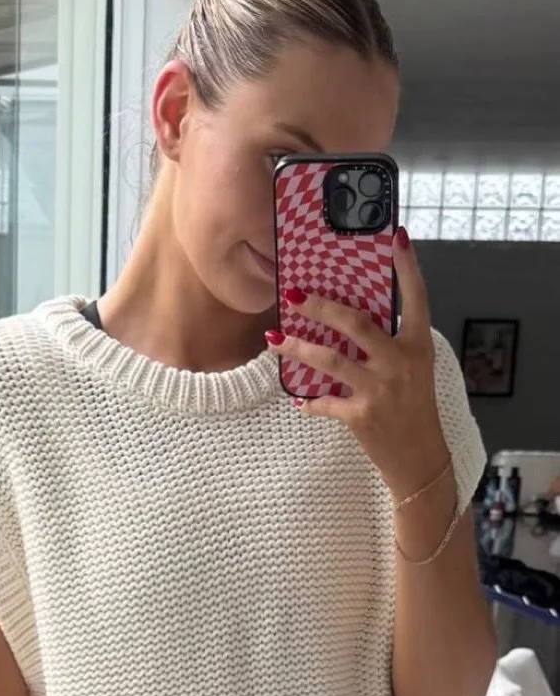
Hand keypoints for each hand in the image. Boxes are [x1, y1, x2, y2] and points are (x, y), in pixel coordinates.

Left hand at [272, 227, 450, 500]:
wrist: (420, 457)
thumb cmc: (414, 407)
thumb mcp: (413, 369)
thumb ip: (389, 343)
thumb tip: (349, 317)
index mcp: (418, 345)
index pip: (417, 298)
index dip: (408, 268)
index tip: (397, 238)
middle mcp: (400, 362)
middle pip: (356, 324)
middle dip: (321, 307)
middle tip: (293, 294)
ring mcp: (380, 389)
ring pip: (330, 360)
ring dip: (297, 348)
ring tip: (273, 339)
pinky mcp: (362, 415)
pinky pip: (324, 403)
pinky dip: (308, 402)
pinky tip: (296, 399)